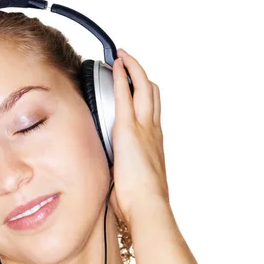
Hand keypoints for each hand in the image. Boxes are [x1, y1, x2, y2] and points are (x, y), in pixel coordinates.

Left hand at [109, 48, 170, 227]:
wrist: (147, 206)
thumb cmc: (139, 202)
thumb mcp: (131, 181)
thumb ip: (122, 169)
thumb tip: (110, 172)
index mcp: (153, 144)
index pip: (152, 112)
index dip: (145, 97)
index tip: (136, 88)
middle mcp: (153, 131)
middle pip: (153, 94)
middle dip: (141, 76)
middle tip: (129, 64)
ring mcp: (143, 127)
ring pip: (144, 87)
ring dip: (133, 69)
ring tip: (123, 57)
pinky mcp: (129, 128)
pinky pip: (126, 93)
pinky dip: (122, 75)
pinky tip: (116, 64)